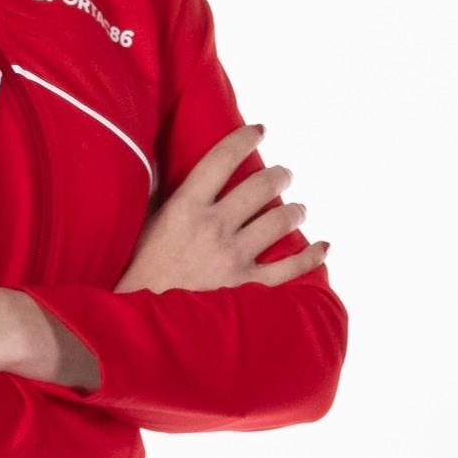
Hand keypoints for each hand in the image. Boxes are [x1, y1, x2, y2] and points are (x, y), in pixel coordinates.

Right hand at [121, 126, 327, 293]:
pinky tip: (322, 247)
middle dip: (279, 175)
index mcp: (184, 208)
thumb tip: (166, 168)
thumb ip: (161, 198)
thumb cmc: (134, 275)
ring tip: (298, 209)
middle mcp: (214, 228)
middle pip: (260, 187)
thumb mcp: (140, 228)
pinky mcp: (247, 288)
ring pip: (279, 221)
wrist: (135, 326)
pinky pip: (290, 268)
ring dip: (295, 210)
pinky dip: (311, 256)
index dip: (244, 139)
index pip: (221, 160)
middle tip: (284, 174)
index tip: (258, 131)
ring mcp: (233, 258)